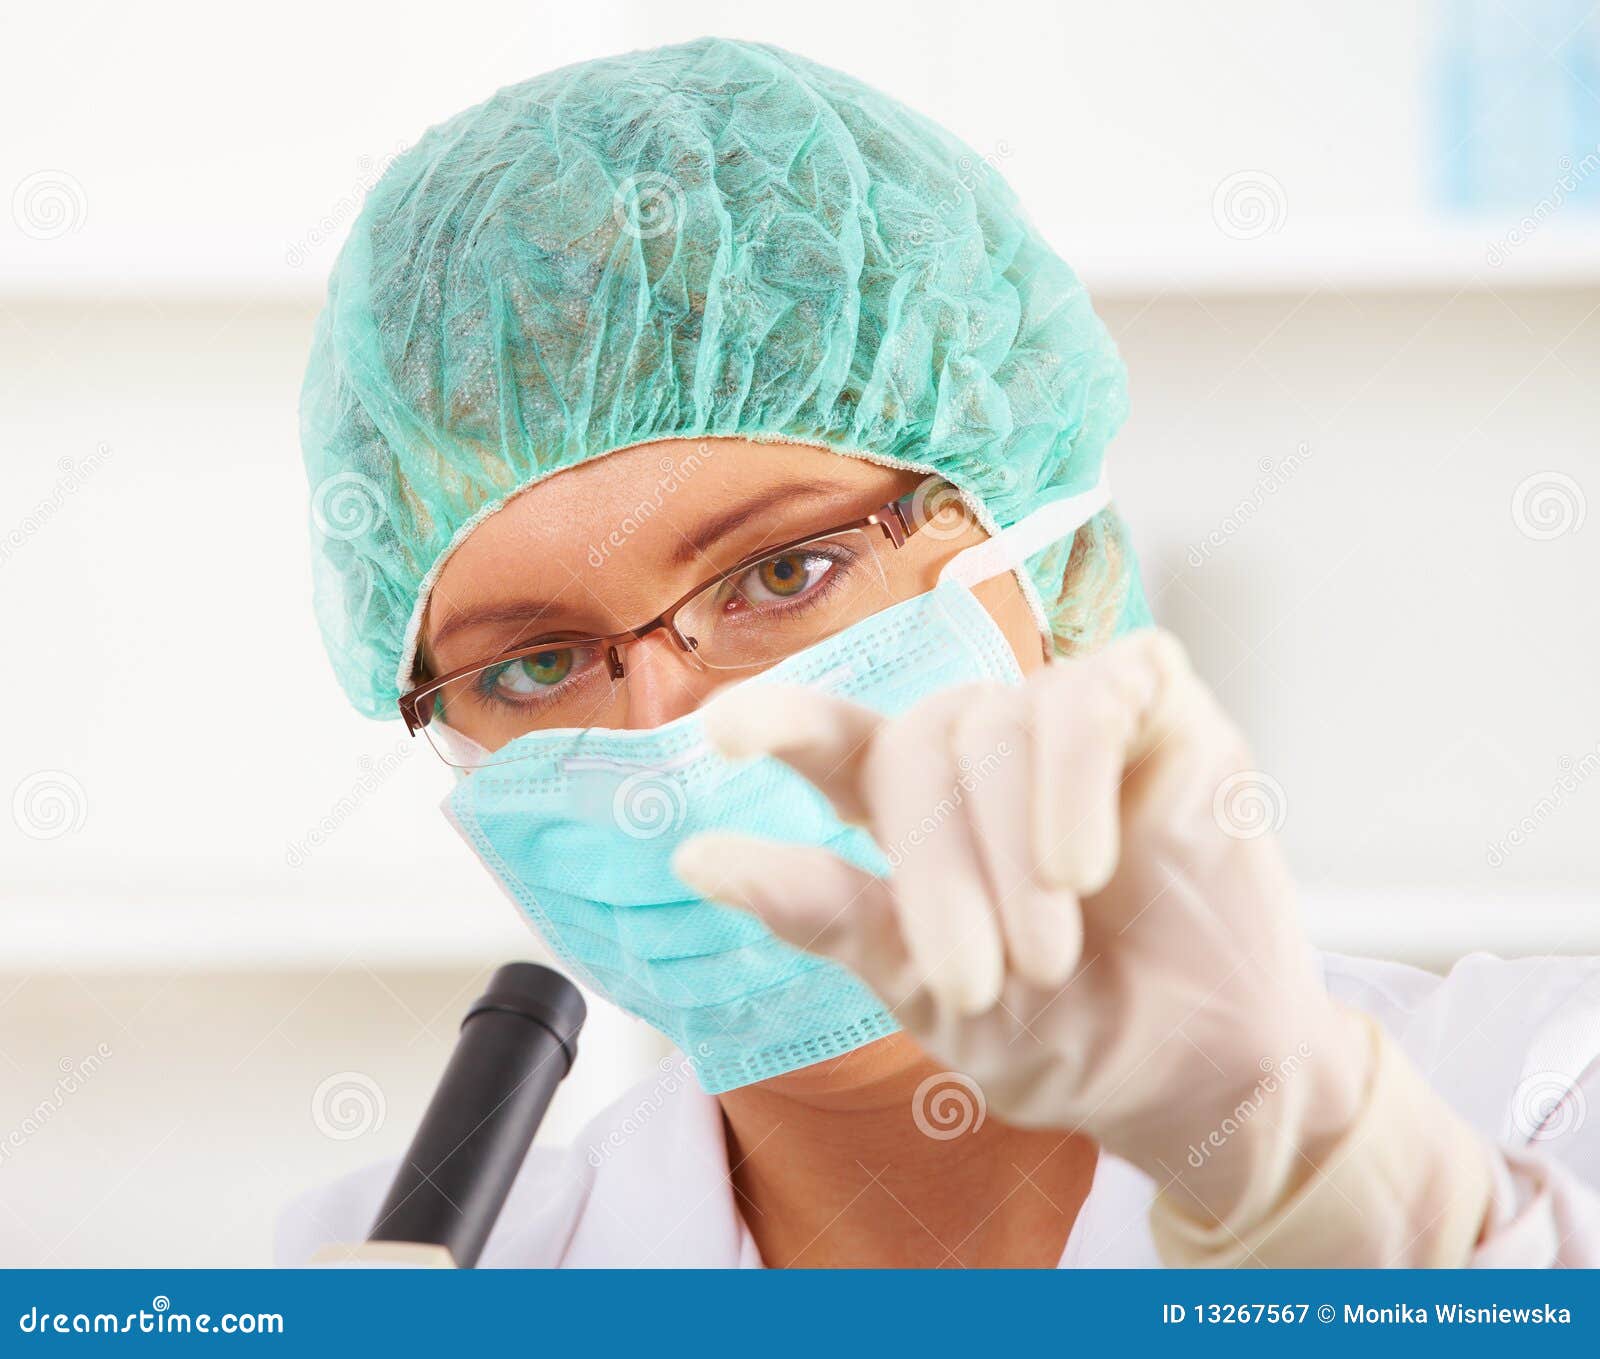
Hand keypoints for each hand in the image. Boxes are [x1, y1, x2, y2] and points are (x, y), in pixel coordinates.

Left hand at [671, 629, 1371, 1229]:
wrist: (1211, 1079)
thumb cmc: (1073, 1036)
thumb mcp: (935, 999)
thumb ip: (835, 919)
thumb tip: (698, 855)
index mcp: (917, 817)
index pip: (837, 742)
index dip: (780, 722)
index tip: (719, 735)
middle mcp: (984, 753)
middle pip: (917, 745)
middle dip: (935, 870)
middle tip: (977, 982)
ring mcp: (1069, 724)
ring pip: (998, 724)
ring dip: (1011, 853)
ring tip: (1051, 954)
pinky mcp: (1156, 708)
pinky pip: (1092, 697)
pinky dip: (1072, 780)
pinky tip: (1084, 863)